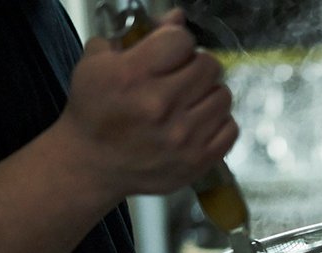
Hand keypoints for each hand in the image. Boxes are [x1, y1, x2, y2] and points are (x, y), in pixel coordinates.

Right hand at [58, 9, 236, 199]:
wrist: (91, 165)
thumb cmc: (94, 112)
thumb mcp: (99, 64)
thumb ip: (140, 36)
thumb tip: (177, 18)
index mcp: (133, 77)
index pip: (181, 40)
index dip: (177, 41)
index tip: (170, 52)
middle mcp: (160, 106)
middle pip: (208, 65)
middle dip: (196, 65)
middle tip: (182, 76)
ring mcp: (182, 136)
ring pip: (223, 95)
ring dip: (208, 93)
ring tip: (189, 100)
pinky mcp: (197, 160)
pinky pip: (230, 127)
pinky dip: (218, 121)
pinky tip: (198, 121)